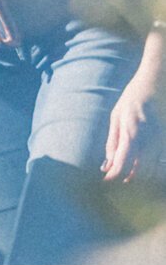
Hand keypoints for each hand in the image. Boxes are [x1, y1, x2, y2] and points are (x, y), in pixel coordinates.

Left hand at [106, 36, 165, 181]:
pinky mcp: (164, 142)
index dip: (113, 177)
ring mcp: (160, 142)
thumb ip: (113, 143)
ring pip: (149, 170)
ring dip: (136, 175)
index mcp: (132, 134)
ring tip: (124, 174)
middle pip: (138, 173)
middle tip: (113, 179)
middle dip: (125, 178)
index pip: (122, 165)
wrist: (156, 84)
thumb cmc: (132, 99)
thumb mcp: (116, 118)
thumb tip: (107, 165)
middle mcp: (149, 141)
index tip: (105, 180)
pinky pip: (156, 162)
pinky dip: (145, 167)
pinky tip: (136, 165)